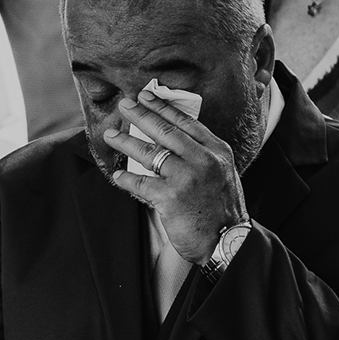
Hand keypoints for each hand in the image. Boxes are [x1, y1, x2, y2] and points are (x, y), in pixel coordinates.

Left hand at [103, 89, 249, 262]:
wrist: (228, 243)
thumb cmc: (221, 210)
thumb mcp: (223, 173)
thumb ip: (202, 155)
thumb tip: (173, 140)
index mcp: (217, 151)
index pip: (185, 122)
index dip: (163, 107)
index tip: (146, 96)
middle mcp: (203, 160)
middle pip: (165, 131)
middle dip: (141, 115)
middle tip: (124, 105)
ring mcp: (187, 178)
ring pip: (149, 153)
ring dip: (126, 142)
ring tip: (111, 135)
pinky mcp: (171, 198)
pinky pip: (141, 183)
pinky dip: (127, 179)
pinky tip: (118, 174)